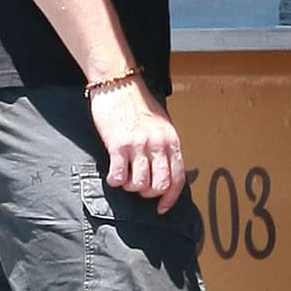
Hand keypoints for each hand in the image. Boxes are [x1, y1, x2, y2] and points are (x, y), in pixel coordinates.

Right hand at [90, 78, 185, 212]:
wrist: (118, 83)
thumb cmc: (138, 103)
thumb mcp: (162, 124)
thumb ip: (165, 146)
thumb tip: (165, 169)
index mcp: (171, 140)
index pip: (177, 178)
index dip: (170, 198)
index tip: (162, 207)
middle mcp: (158, 144)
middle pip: (159, 185)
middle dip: (148, 193)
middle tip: (139, 186)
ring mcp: (138, 145)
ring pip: (139, 184)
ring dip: (130, 186)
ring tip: (125, 176)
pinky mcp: (118, 145)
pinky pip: (119, 176)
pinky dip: (115, 180)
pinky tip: (113, 173)